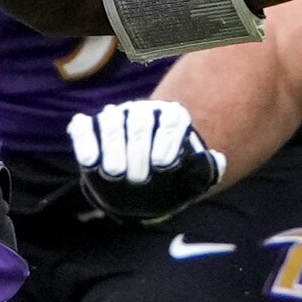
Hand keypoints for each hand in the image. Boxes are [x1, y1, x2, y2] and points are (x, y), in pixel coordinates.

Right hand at [69, 99, 224, 221]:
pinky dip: (85, 141)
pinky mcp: (90, 130)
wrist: (141, 187)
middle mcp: (144, 113)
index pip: (172, 118)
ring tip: (114, 173)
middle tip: (137, 178)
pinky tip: (90, 162)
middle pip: (141, 119)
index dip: (168, 139)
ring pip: (112, 120)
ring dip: (112, 146)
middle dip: (138, 149)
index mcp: (172, 118)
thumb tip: (217, 160)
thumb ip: (205, 172)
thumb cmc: (169, 182)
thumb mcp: (189, 182)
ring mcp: (115, 119)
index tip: (164, 166)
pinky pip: (84, 127)